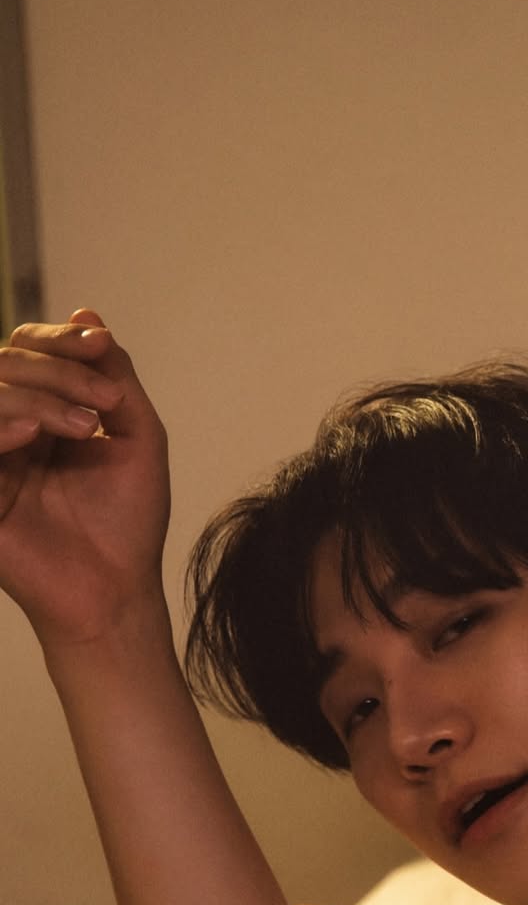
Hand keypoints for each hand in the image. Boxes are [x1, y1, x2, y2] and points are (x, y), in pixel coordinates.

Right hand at [0, 310, 170, 647]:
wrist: (116, 591)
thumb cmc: (129, 523)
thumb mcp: (137, 438)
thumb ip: (114, 377)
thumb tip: (88, 313)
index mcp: (44, 413)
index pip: (29, 350)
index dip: (60, 340)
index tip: (100, 345)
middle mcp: (9, 428)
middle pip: (6, 362)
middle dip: (58, 369)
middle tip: (104, 402)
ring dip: (38, 394)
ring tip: (85, 427)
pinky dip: (2, 423)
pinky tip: (35, 432)